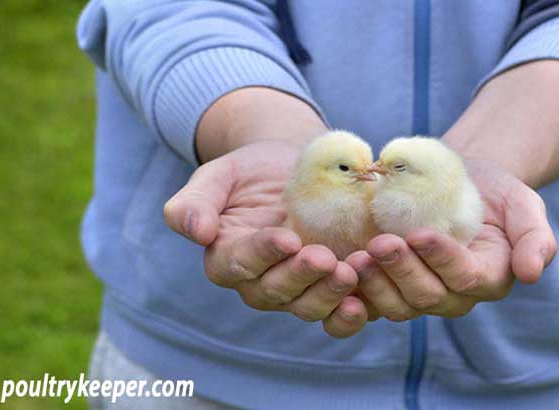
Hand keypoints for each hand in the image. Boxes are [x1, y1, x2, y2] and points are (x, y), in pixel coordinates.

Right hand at [164, 140, 367, 336]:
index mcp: (227, 257)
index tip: (288, 239)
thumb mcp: (220, 175)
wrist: (297, 166)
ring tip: (350, 273)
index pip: (238, 263)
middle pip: (275, 291)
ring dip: (327, 295)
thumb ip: (195, 201)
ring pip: (307, 306)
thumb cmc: (253, 171)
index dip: (262, 254)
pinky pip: (336, 313)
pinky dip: (349, 315)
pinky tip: (364, 303)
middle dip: (300, 276)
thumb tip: (195, 231)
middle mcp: (260, 282)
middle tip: (324, 258)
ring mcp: (297, 289)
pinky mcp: (329, 289)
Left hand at [346, 159, 556, 320]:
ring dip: (375, 285)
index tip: (419, 234)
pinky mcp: (390, 287)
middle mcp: (454, 294)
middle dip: (403, 272)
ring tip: (356, 258)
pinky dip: (356, 291)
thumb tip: (531, 273)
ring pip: (398, 305)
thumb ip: (535, 237)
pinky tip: (340, 270)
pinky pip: (373, 301)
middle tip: (380, 244)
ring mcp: (419, 293)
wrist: (456, 180)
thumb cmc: (493, 191)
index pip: (467, 277)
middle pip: (428, 296)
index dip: (443, 260)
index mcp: (488, 277)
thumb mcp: (524, 204)